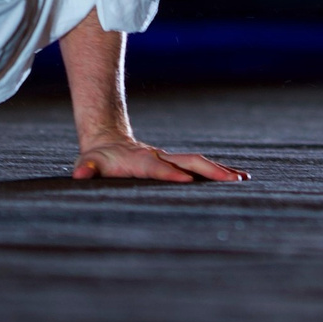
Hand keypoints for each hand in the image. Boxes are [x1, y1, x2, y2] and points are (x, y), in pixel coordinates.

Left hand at [69, 133, 247, 183]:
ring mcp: (170, 159)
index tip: (187, 180)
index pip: (157, 168)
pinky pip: (200, 167)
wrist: (108, 142)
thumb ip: (86, 169)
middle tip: (232, 180)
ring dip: (220, 171)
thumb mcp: (89, 163)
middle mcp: (160, 157)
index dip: (170, 173)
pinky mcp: (176, 163)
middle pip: (189, 161)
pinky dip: (218, 172)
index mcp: (140, 161)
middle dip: (210, 171)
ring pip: (199, 162)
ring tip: (243, 180)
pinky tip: (237, 179)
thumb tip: (79, 173)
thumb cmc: (98, 159)